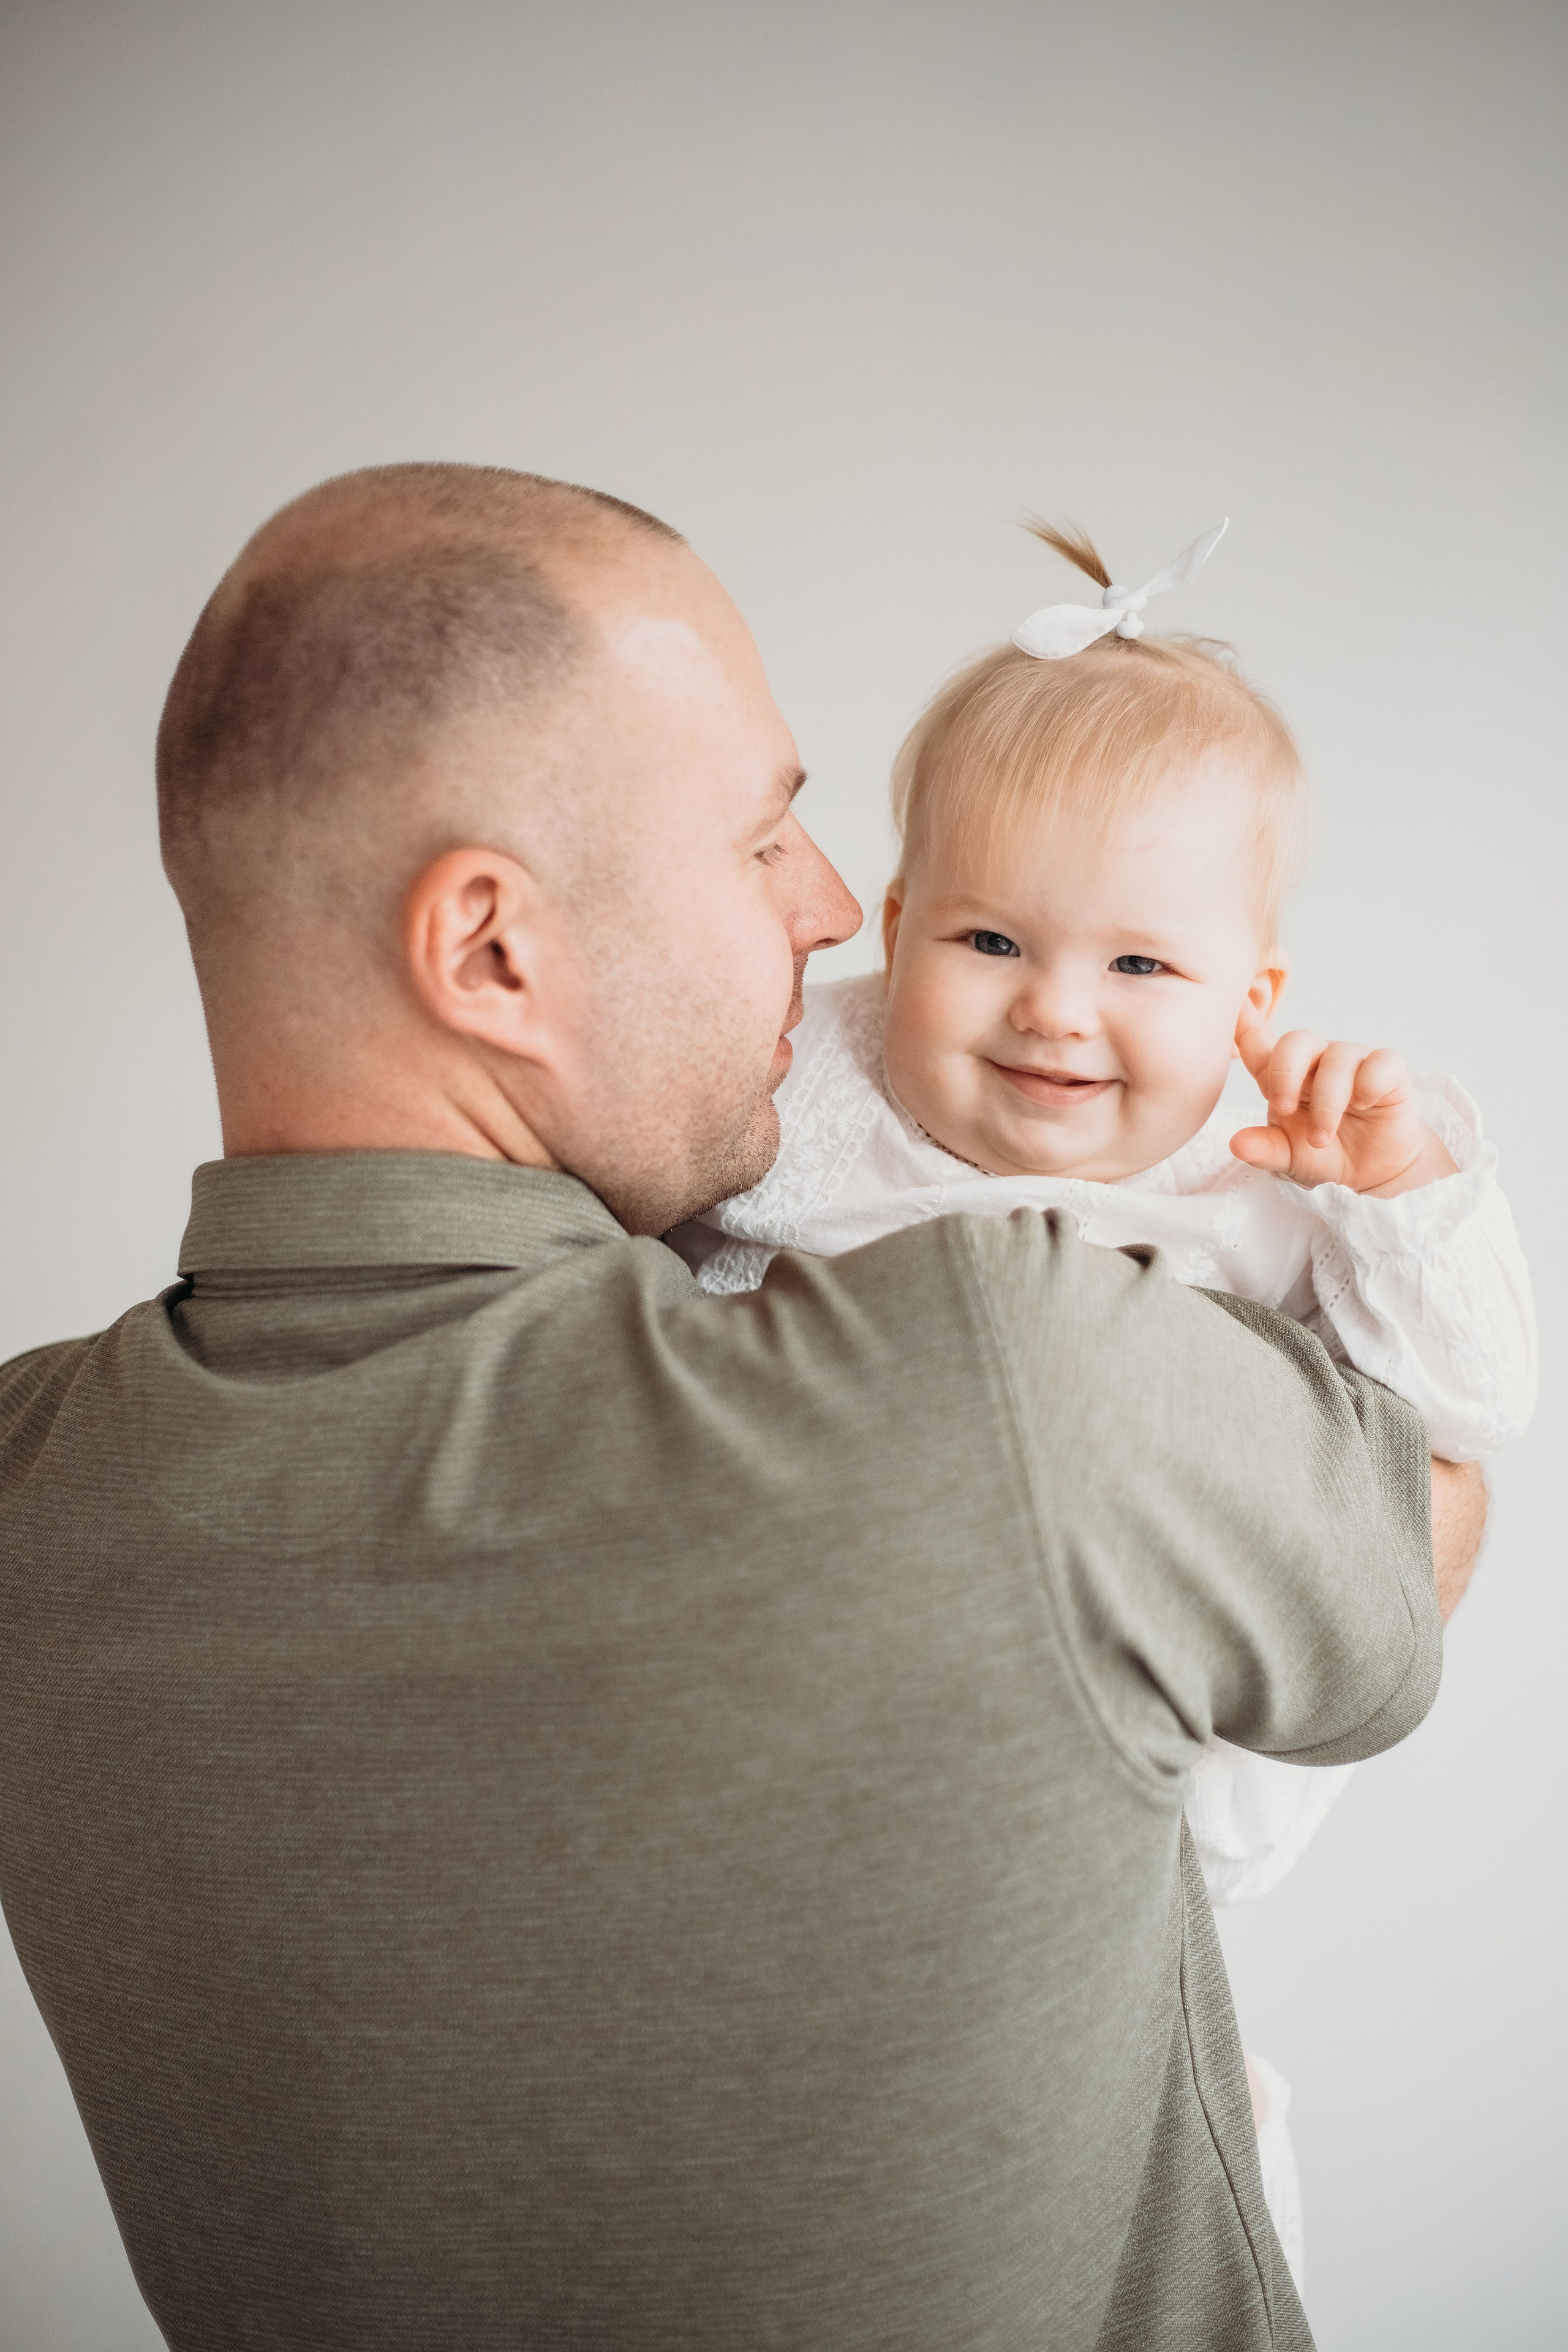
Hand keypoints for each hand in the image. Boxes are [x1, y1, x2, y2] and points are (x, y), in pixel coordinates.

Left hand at [1230, 1011, 1456, 1194]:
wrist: (1371, 1173)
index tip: (1236, 1002)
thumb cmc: (1323, 1154)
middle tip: (1284, 1109)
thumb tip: (1236, 1145)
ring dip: (1327, 1102)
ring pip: (1337, 1059)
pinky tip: (1364, 1105)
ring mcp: (1352, 1062)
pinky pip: (1381, 1061)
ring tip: (1321, 1138)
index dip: (1244, 1019)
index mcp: (1283, 1075)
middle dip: (1285, 1074)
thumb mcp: (1288, 1157)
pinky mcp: (1388, 1070)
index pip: (1258, 1042)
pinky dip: (1370, 1084)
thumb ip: (1263, 1149)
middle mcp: (1316, 1060)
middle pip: (1296, 1040)